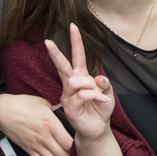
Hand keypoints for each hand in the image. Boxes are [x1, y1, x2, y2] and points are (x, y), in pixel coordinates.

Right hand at [0, 94, 72, 155]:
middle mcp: (44, 137)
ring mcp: (35, 145)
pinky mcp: (28, 149)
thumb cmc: (22, 104)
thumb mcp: (42, 101)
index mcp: (50, 124)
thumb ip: (54, 107)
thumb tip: (60, 110)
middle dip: (69, 155)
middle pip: (63, 155)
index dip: (75, 145)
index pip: (68, 142)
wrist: (2, 111)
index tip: (76, 142)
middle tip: (71, 151)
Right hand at [45, 24, 114, 142]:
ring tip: (99, 95)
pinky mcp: (69, 107)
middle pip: (63, 66)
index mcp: (81, 77)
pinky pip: (82, 94)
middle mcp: (72, 85)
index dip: (76, 42)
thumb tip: (96, 77)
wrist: (98, 129)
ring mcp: (68, 96)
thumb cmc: (100, 110)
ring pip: (75, 81)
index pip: (77, 57)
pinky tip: (100, 100)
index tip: (73, 26)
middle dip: (56, 53)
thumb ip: (104, 83)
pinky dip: (94, 95)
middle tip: (48, 41)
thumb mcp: (108, 93)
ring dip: (90, 86)